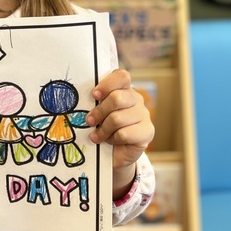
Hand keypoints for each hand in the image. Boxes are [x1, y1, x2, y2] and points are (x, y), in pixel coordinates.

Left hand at [85, 69, 154, 189]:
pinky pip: (124, 134)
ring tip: (97, 136)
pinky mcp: (147, 132)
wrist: (114, 154)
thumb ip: (96, 103)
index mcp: (124, 89)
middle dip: (99, 112)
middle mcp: (137, 99)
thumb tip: (84, 101)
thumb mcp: (98, 113)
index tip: (94, 95)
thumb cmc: (103, 128)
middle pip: (117, 98)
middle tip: (89, 121)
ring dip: (103, 129)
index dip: (106, 84)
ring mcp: (144, 115)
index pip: (122, 76)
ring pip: (118, 118)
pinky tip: (111, 141)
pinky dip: (113, 139)